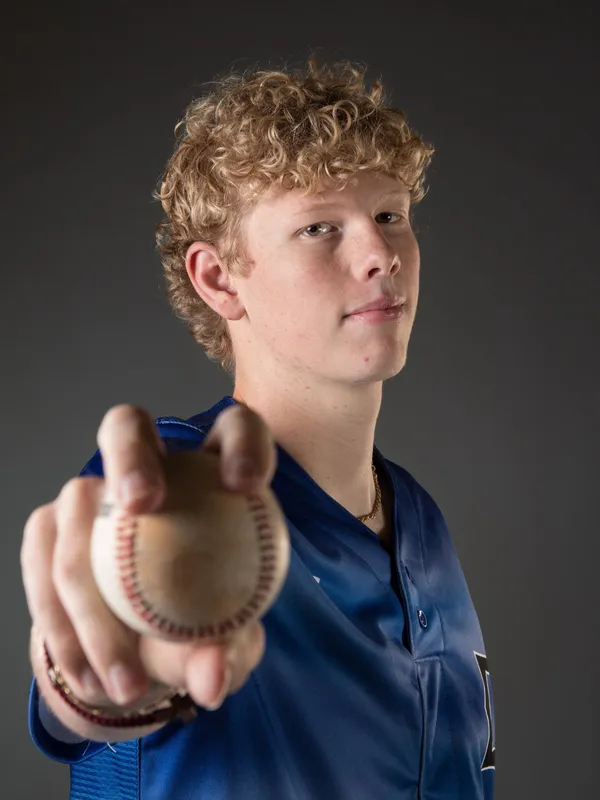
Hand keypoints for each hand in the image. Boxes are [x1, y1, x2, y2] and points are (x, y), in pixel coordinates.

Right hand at [22, 402, 276, 738]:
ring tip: (125, 682)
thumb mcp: (221, 643)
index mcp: (208, 471)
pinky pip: (43, 565)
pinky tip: (90, 677)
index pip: (235, 429)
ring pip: (75, 512)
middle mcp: (142, 466)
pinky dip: (63, 627)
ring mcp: (87, 492)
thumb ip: (223, 652)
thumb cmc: (197, 626)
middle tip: (143, 503)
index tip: (246, 485)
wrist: (134, 647)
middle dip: (130, 456)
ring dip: (92, 600)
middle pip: (125, 425)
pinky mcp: (47, 526)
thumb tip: (212, 678)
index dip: (243, 443)